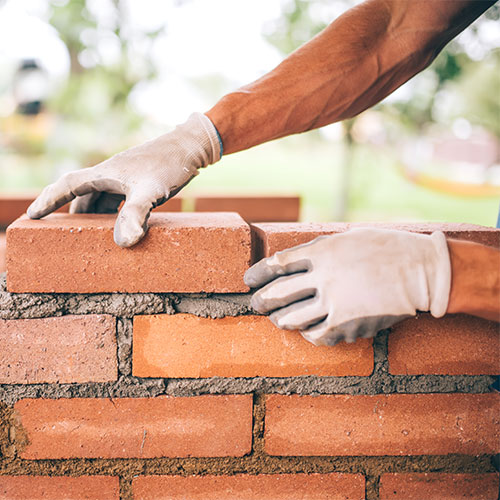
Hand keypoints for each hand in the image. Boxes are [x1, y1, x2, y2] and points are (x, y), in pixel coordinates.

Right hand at [27, 113, 220, 246]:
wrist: (192, 146)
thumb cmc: (170, 165)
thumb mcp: (151, 191)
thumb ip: (135, 214)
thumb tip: (124, 242)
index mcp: (105, 173)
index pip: (67, 185)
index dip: (48, 200)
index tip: (32, 215)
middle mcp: (111, 173)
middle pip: (82, 194)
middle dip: (72, 214)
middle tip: (64, 234)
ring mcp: (125, 176)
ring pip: (99, 197)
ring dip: (93, 214)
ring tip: (92, 234)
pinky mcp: (139, 179)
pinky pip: (116, 197)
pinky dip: (112, 211)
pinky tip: (121, 223)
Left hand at [244, 228, 450, 345]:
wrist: (421, 272)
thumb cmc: (386, 249)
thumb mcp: (348, 238)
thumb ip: (320, 249)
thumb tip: (294, 261)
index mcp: (322, 251)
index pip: (277, 263)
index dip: (258, 273)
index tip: (248, 280)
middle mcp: (324, 277)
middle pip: (278, 293)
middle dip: (260, 301)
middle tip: (254, 304)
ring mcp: (335, 303)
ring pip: (291, 319)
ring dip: (279, 320)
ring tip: (277, 319)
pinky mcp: (347, 325)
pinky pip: (316, 335)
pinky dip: (307, 334)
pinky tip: (307, 331)